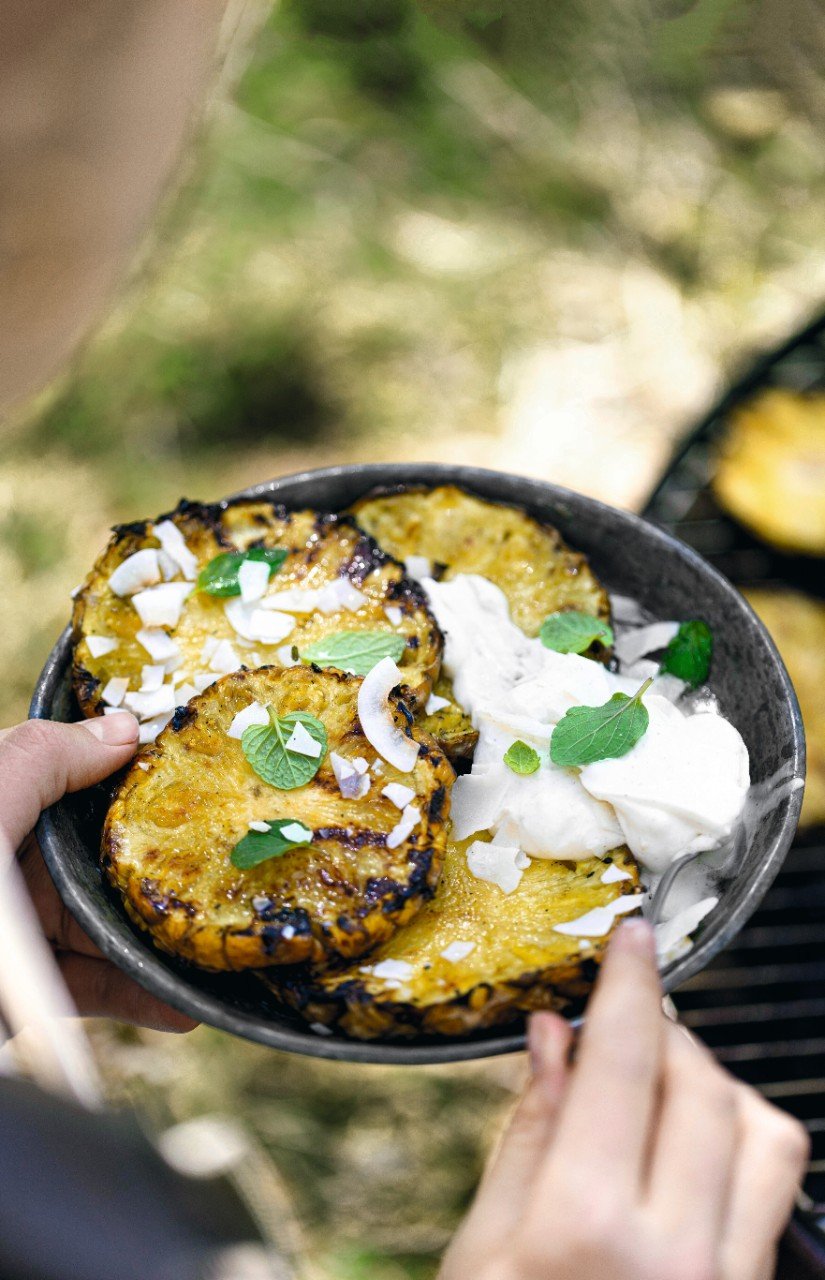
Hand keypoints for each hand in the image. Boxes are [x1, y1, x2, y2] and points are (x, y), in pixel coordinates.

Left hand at [1, 714, 196, 1032]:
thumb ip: (39, 762)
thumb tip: (121, 728)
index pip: (59, 772)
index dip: (120, 765)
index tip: (190, 764)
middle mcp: (1, 864)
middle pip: (89, 848)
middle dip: (155, 854)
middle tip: (225, 854)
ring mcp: (12, 935)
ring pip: (98, 921)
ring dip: (159, 934)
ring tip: (220, 937)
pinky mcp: (23, 995)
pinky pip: (93, 986)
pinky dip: (139, 996)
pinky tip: (184, 1005)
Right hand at [440, 920, 808, 1279]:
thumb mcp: (478, 1254)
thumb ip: (528, 1134)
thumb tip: (554, 1034)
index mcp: (584, 1229)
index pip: (624, 1061)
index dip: (630, 982)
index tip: (632, 935)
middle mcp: (675, 1254)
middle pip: (701, 1085)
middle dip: (665, 1029)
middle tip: (623, 1017)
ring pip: (766, 1134)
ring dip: (718, 1083)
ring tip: (659, 1083)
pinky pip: (775, 1197)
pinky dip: (740, 1144)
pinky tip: (685, 1152)